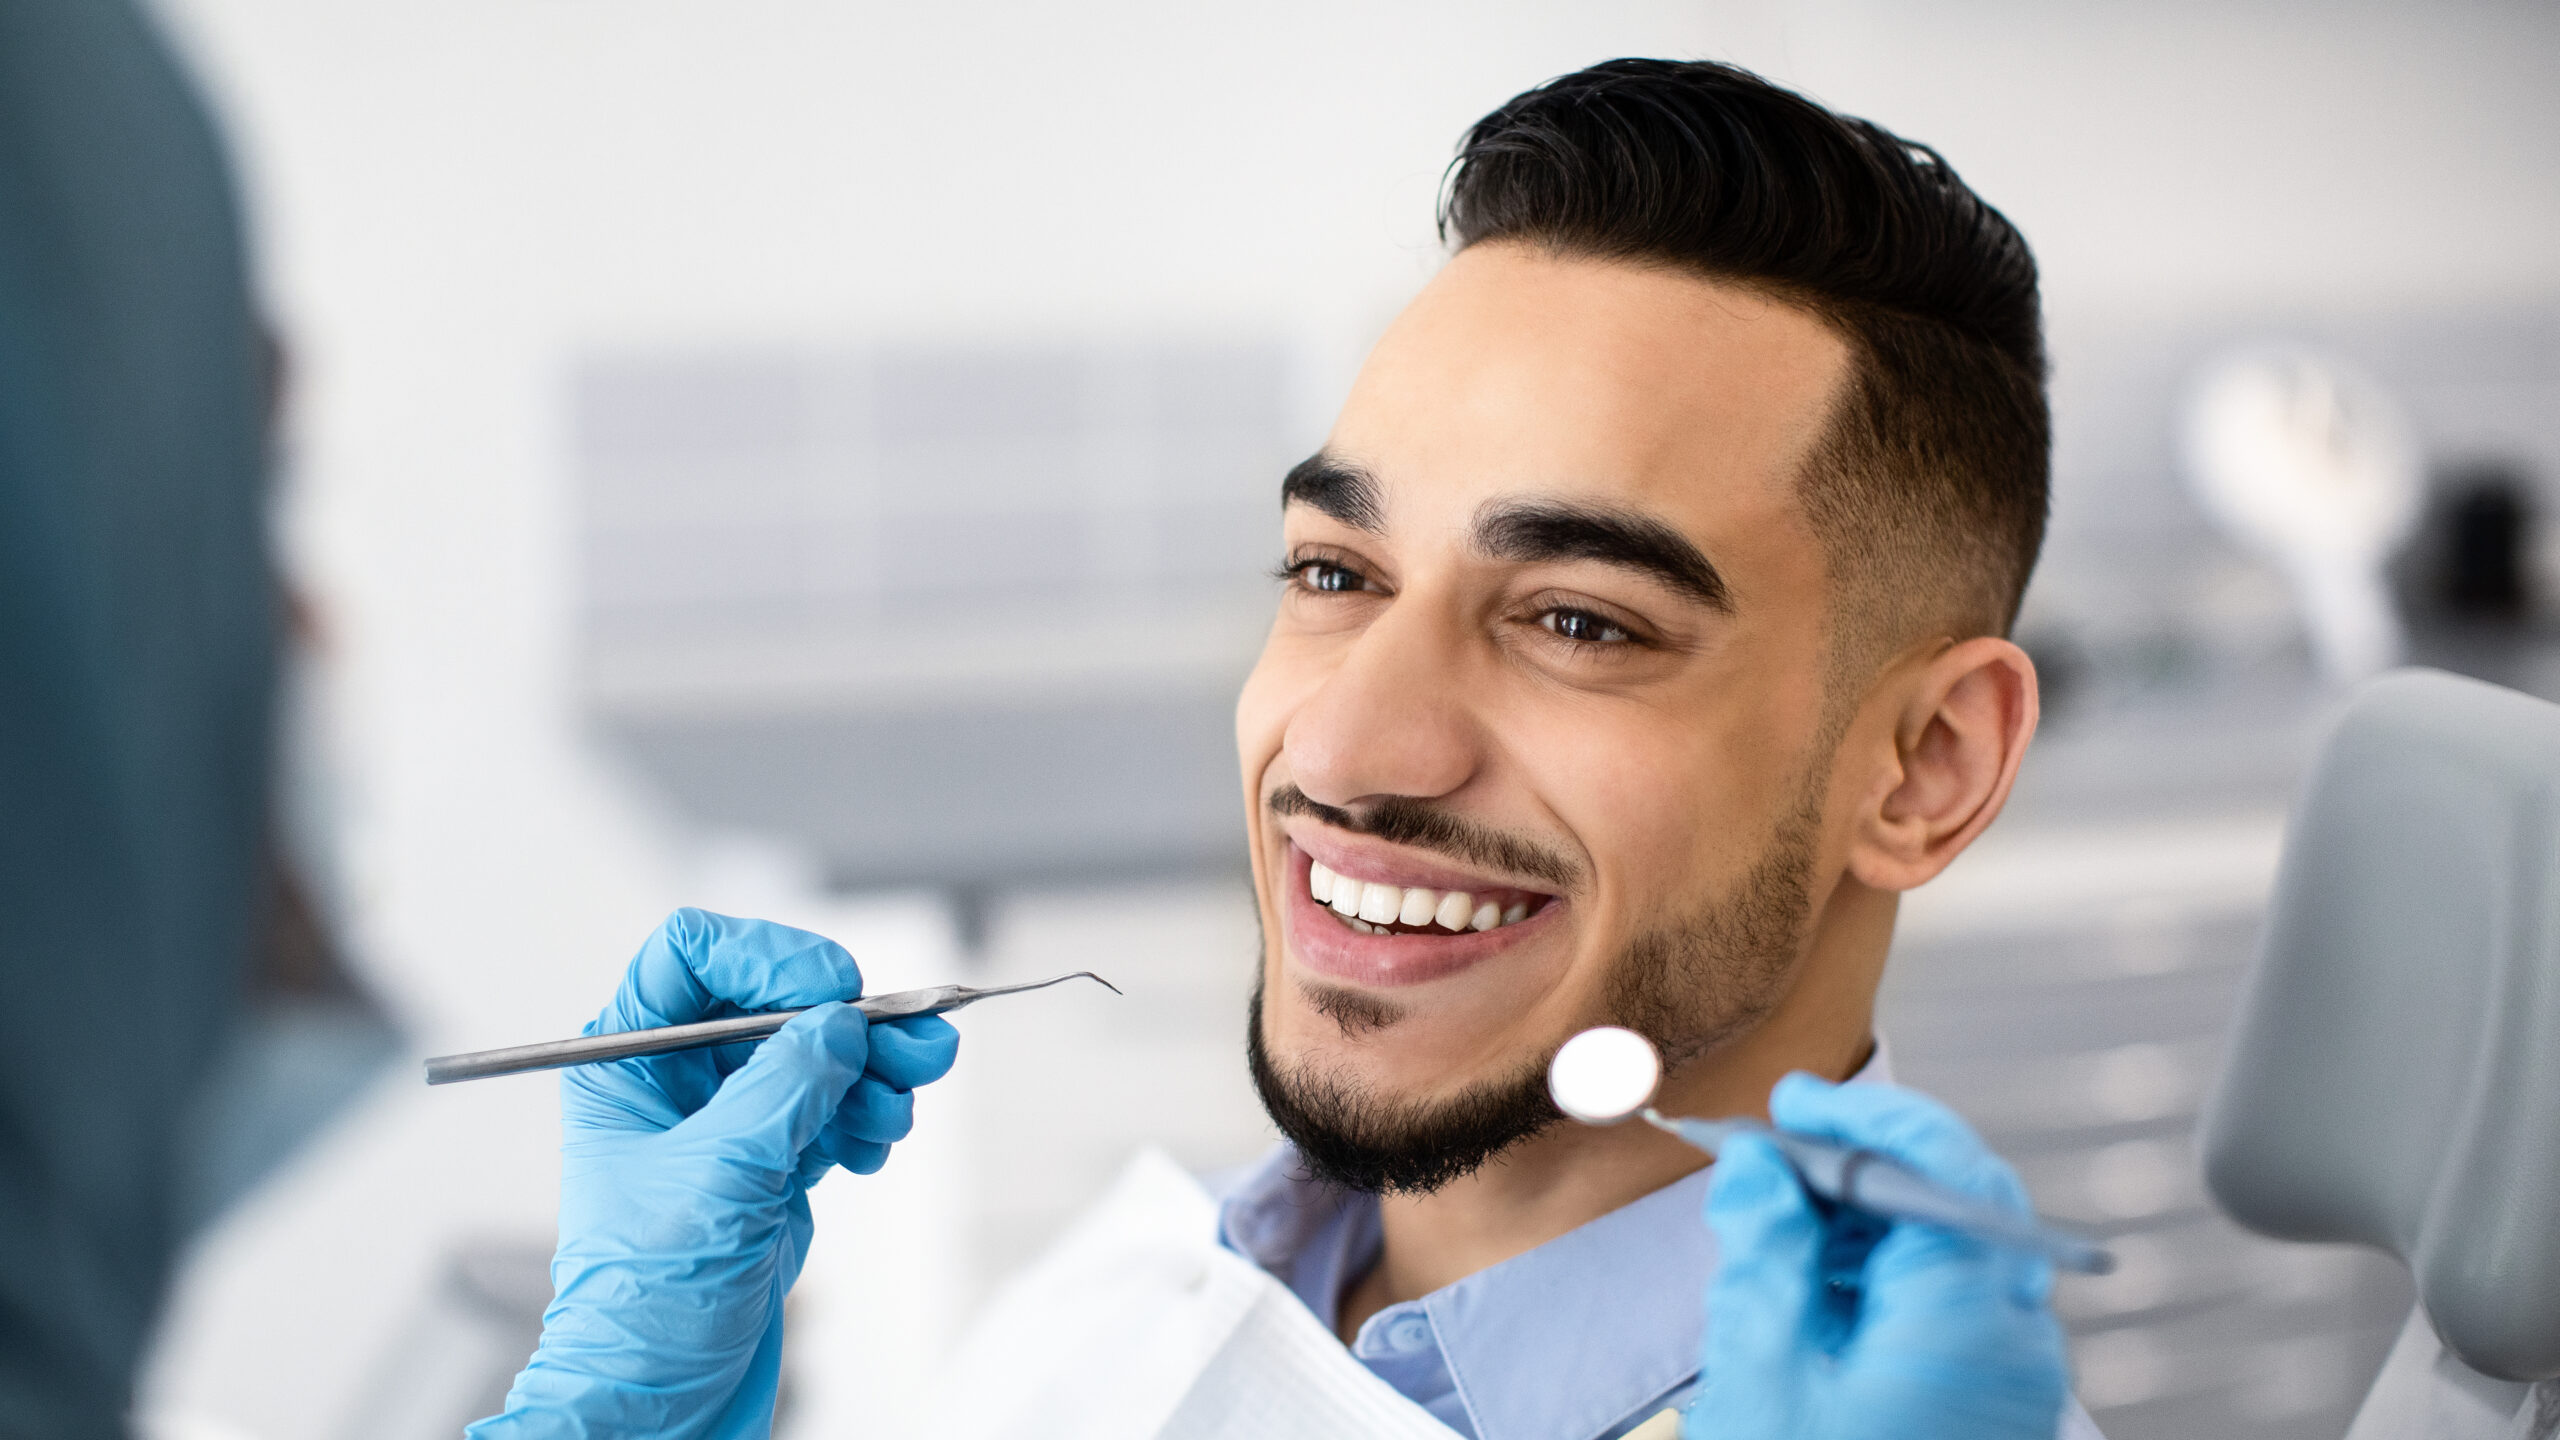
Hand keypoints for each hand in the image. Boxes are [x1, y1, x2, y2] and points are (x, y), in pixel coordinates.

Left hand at [468, 909, 960, 1439]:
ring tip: (900, 1107)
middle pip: (777, 1002)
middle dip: (852, 1021)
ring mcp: (728, 1123)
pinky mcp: (771, 1165)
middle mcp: (675, 1081)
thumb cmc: (642, 1308)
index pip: (693, 955)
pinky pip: (835, 1109)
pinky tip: (875, 1146)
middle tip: (916, 1043)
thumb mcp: (718, 1180)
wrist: (659, 1405)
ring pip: (818, 1055)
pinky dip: (867, 1118)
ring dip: (874, 1072)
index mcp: (626, 1064)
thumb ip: (784, 1089)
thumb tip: (839, 1026)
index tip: (831, 991)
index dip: (767, 957)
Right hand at [1687, 1074, 2068, 1439]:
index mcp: (1967, 1324)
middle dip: (1859, 1168)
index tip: (1795, 1102)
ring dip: (1866, 1222)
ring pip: (1950, 1246)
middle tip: (1777, 1158)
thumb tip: (1755, 1166)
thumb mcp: (1762, 1375)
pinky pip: (1950, 1302)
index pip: (1943, 1163)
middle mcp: (2014, 1342)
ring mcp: (2011, 1374)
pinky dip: (1883, 1275)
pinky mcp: (1994, 1396)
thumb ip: (1763, 1254)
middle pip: (1952, 1199)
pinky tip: (1815, 1288)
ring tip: (1782, 1230)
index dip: (1863, 1116)